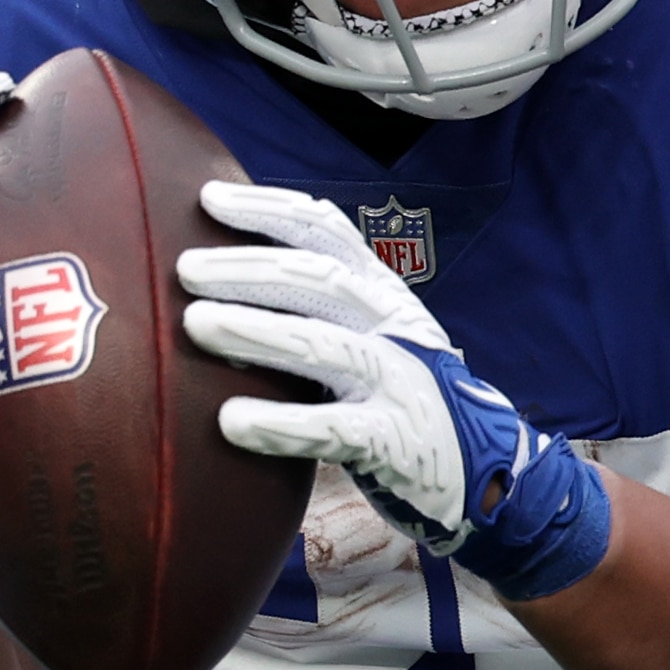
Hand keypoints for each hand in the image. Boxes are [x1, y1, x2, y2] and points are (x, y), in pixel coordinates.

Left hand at [177, 180, 611, 599]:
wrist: (485, 472)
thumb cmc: (400, 397)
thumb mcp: (371, 335)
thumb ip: (318, 305)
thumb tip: (223, 275)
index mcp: (381, 292)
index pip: (326, 230)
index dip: (267, 208)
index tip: (208, 198)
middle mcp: (392, 325)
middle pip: (318, 279)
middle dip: (248, 268)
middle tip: (184, 268)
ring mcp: (399, 381)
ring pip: (324, 346)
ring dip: (256, 331)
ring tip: (195, 324)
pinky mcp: (395, 441)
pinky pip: (332, 429)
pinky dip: (279, 425)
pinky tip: (231, 423)